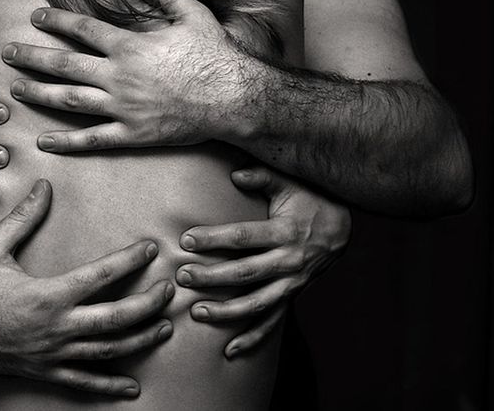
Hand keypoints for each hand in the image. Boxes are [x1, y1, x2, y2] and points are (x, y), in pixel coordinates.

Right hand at [0, 179, 174, 396]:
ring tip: (165, 327)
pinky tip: (132, 386)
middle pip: (118, 318)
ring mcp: (53, 353)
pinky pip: (84, 382)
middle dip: (149, 304)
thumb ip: (23, 217)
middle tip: (170, 290)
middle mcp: (57, 327)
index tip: (150, 248)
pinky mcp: (45, 370)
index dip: (130, 260)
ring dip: (141, 338)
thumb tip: (44, 187)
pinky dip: (110, 384)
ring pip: (108, 349)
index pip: (102, 276)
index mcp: (48, 295)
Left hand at [2, 0, 249, 151]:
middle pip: (64, 64)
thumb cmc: (215, 56)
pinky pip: (93, 139)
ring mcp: (122, 107)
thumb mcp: (193, 15)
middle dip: (32, 58)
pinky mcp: (132, 134)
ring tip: (16, 90)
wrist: (233, 98)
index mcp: (129, 46)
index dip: (56, 21)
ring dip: (39, 94)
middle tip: (8, 54)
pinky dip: (67, 142)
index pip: (82, 30)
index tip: (35, 18)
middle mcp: (118, 76)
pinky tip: (44, 142)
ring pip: (69, 100)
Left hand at [174, 166, 349, 356]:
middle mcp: (290, 261)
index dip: (213, 239)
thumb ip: (262, 177)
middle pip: (244, 274)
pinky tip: (229, 350)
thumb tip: (235, 174)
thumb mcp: (289, 182)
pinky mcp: (292, 296)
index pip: (243, 237)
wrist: (342, 227)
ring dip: (226, 312)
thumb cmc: (309, 198)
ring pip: (256, 304)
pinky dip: (252, 338)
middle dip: (211, 277)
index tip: (186, 240)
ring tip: (197, 312)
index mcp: (286, 231)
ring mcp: (292, 283)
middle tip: (182, 277)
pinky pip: (273, 322)